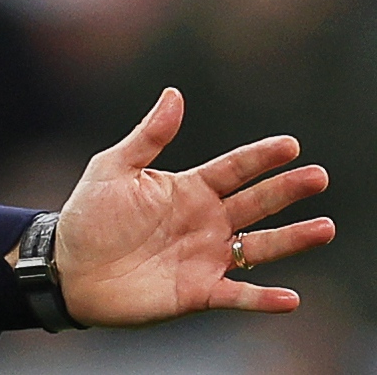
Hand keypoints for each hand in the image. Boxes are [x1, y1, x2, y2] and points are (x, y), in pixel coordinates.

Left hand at [55, 87, 334, 324]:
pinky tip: (290, 298)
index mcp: (187, 189)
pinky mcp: (199, 292)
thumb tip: (174, 93)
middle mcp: (206, 222)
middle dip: (287, 190)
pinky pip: (239, 296)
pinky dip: (264, 299)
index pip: (233, 169)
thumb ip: (149, 136)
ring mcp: (206, 257)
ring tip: (325, 227)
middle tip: (318, 176)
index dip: (261, 157)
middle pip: (256, 203)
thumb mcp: (113, 169)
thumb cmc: (89, 216)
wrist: (67, 268)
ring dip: (293, 239)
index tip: (291, 145)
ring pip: (260, 247)